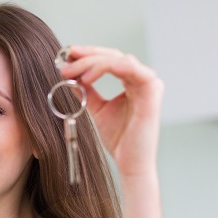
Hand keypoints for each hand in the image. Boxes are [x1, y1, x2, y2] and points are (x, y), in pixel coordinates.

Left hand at [56, 45, 162, 178]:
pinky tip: (91, 75)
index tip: (65, 57)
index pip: (109, 59)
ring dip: (93, 63)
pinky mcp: (152, 91)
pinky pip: (133, 70)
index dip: (87, 55)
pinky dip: (112, 67)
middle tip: (65, 63)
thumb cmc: (118, 138)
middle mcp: (142, 79)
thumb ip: (87, 92)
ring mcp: (149, 84)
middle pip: (113, 56)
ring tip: (74, 72)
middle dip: (86, 57)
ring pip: (119, 60)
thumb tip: (71, 76)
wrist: (130, 162)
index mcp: (132, 81)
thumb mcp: (97, 109)